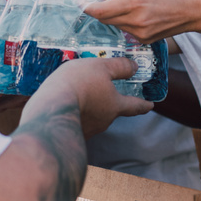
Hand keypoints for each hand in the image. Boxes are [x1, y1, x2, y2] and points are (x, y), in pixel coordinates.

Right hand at [33, 57, 152, 137]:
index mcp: (115, 106)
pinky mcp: (69, 133)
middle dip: (108, 103)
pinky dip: (73, 113)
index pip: (135, 106)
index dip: (143, 104)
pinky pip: (75, 121)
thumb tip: (134, 67)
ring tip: (77, 95)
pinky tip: (64, 104)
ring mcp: (86, 130)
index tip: (150, 105)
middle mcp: (103, 121)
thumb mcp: (100, 67)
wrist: (50, 109)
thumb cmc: (78, 85)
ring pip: (91, 116)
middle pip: (111, 111)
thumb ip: (119, 67)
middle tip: (101, 92)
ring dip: (88, 108)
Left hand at [87, 0, 200, 41]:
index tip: (79, 2)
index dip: (86, 7)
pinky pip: (126, 30)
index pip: (99, 10)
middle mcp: (135, 20)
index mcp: (134, 1)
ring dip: (113, 14)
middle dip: (98, 8)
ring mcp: (140, 33)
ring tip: (128, 1)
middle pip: (104, 18)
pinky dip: (124, 21)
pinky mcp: (145, 40)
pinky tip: (138, 11)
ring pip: (114, 24)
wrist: (199, 8)